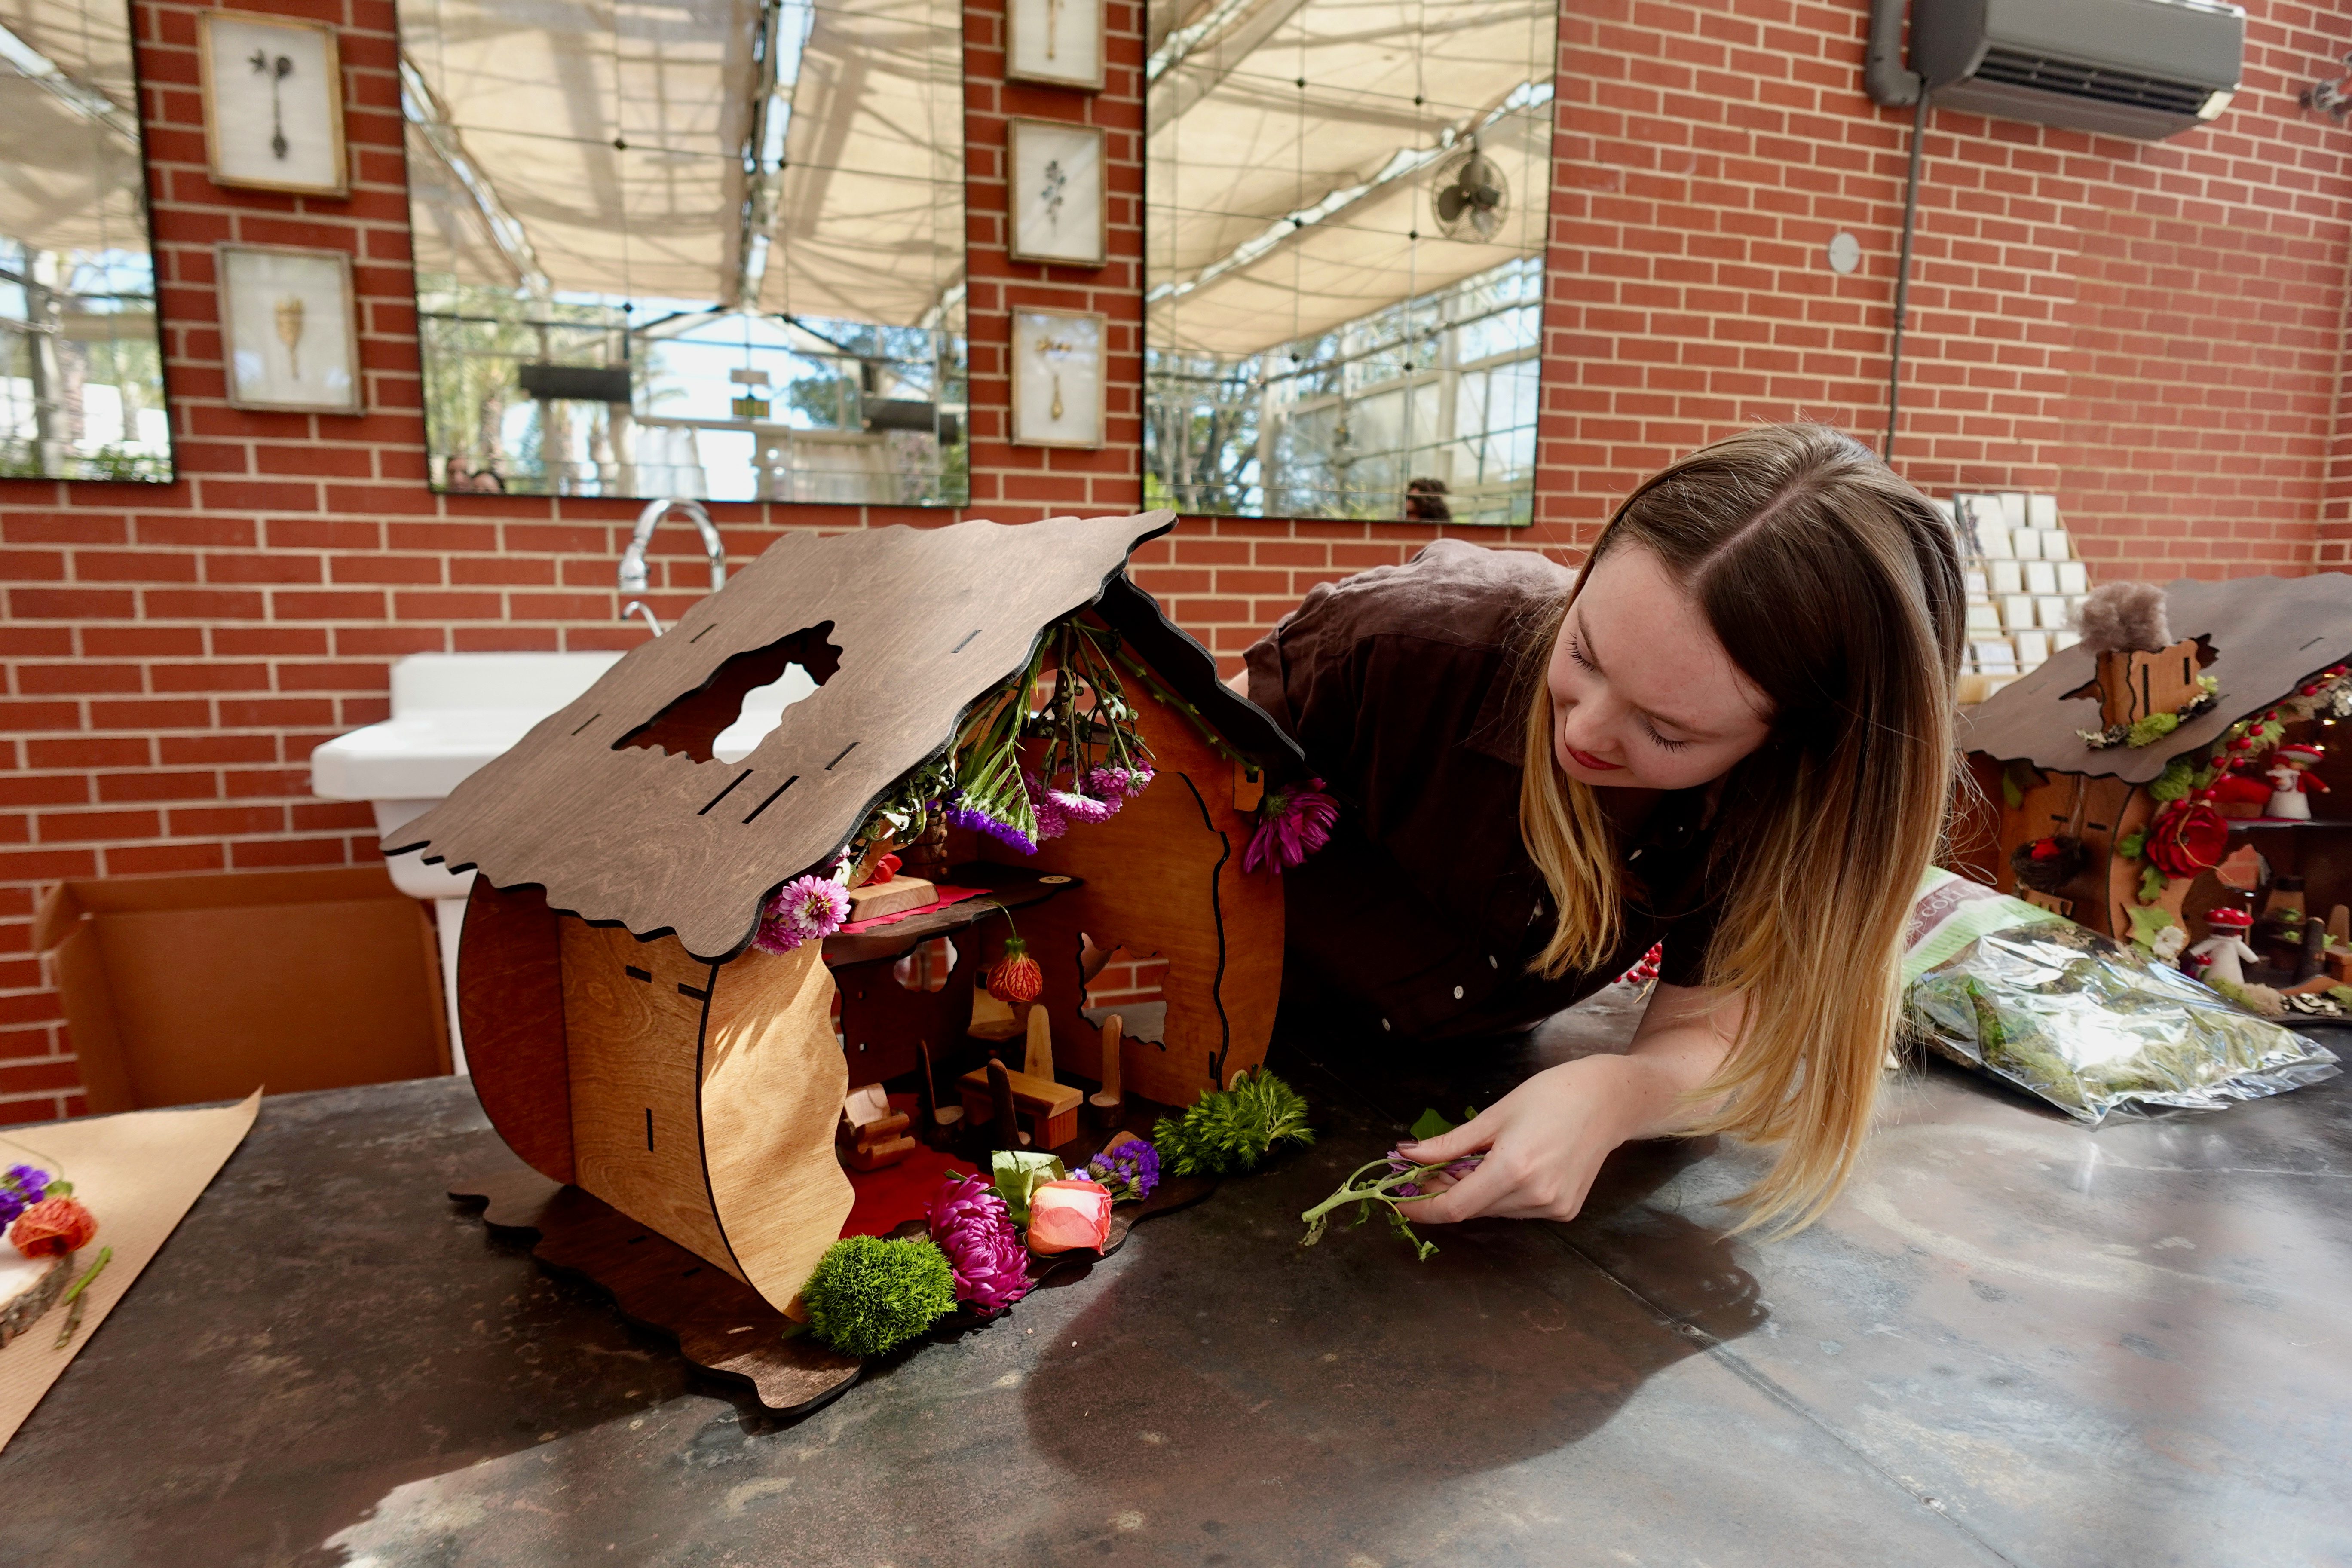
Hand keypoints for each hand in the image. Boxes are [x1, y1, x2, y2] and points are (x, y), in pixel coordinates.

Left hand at [1390, 1055, 1641, 1224]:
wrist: (1608, 1102)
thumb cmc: (1552, 1096)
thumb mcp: (1495, 1115)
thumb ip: (1450, 1143)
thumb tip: (1408, 1155)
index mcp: (1514, 1169)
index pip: (1455, 1207)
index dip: (1422, 1209)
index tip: (1399, 1203)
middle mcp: (1535, 1195)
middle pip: (1472, 1209)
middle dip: (1444, 1193)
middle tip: (1428, 1170)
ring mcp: (1553, 1207)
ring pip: (1493, 1212)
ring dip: (1472, 1194)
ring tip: (1472, 1163)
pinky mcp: (1564, 1210)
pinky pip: (1517, 1210)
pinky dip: (1500, 1196)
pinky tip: (1507, 1169)